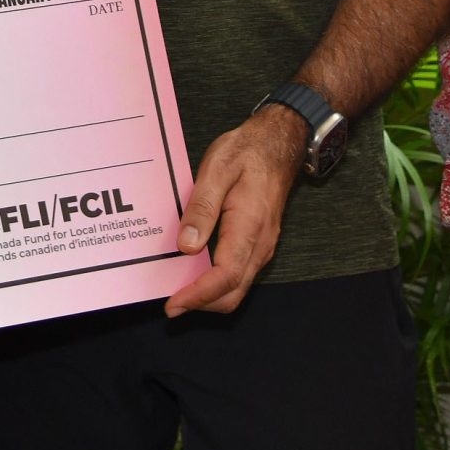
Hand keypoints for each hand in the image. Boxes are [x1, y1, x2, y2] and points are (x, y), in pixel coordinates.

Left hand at [164, 108, 305, 315]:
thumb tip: (187, 246)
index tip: (174, 305)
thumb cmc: (245, 153)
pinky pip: (240, 272)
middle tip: (171, 305)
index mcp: (249, 227)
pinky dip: (218, 282)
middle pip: (234, 291)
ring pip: (238, 286)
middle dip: (202, 304)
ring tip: (178, 291)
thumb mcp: (216, 171)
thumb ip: (202, 209)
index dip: (199, 295)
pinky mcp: (257, 242)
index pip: (225, 276)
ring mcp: (261, 245)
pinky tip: (195, 271)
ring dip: (209, 295)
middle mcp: (259, 243)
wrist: (277, 144)